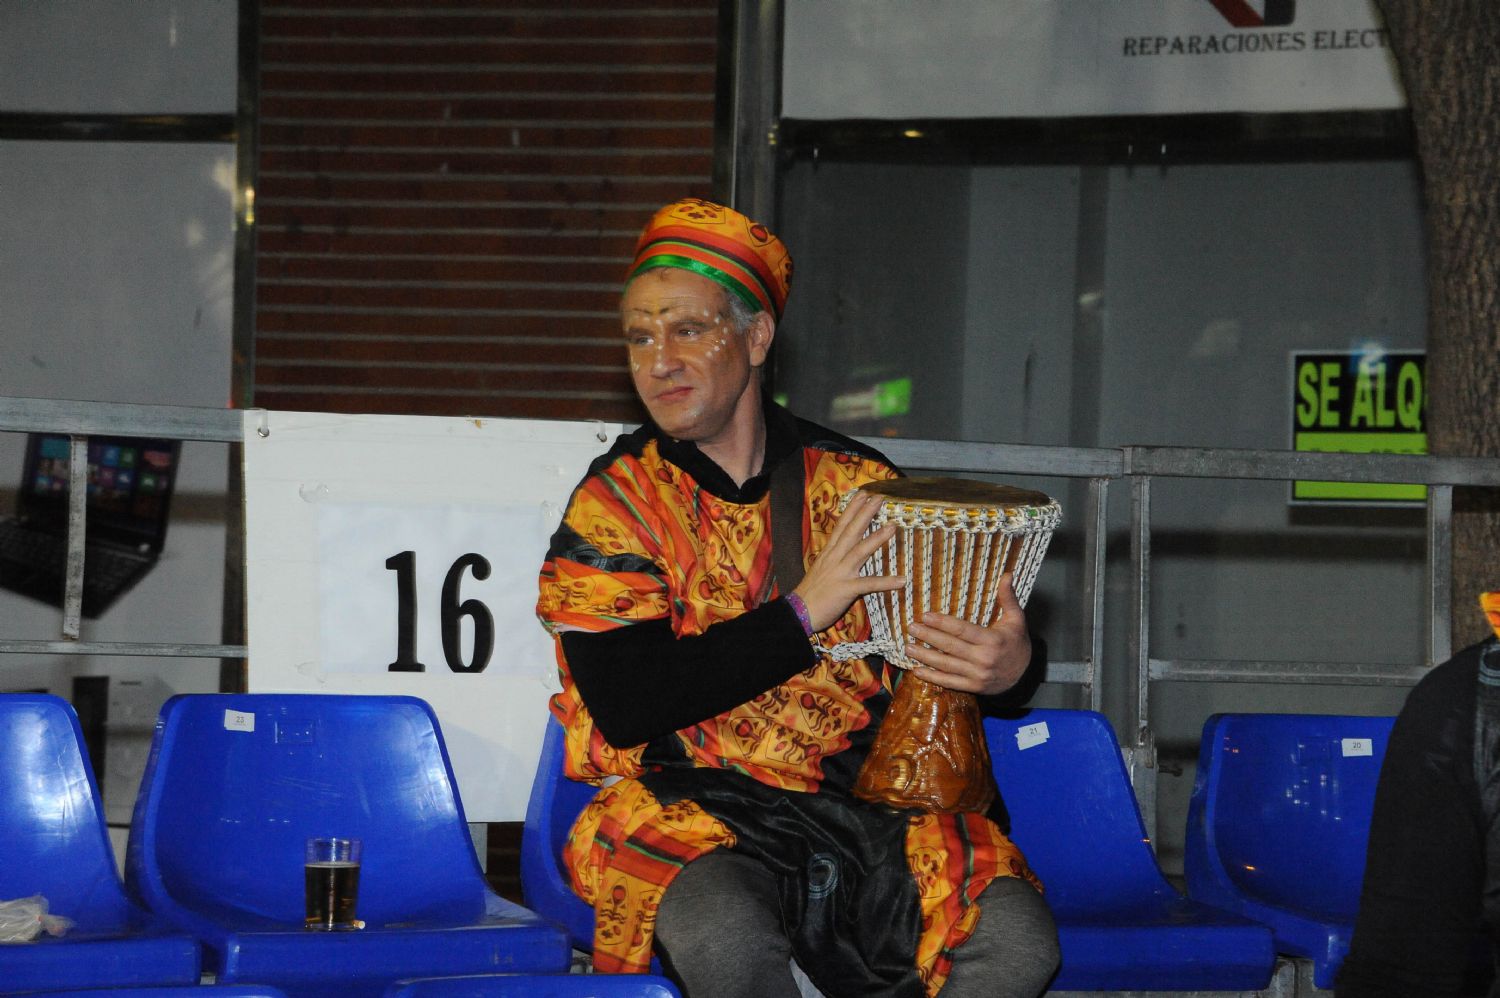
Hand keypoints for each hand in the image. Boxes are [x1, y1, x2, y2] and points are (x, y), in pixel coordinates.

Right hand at [792, 491, 906, 632]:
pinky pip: (868, 585)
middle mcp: (834, 558)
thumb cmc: (810, 592)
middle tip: (879, 498)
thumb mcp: (821, 569)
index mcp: (829, 552)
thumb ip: (834, 558)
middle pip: (851, 531)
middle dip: (865, 513)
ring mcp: (840, 572)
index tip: (863, 494)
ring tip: (893, 527)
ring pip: (860, 551)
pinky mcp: (845, 589)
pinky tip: (901, 580)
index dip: (853, 509)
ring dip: (877, 539)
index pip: (842, 526)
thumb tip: (845, 550)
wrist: (798, 611)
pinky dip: (885, 582)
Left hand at [903, 573, 1029, 695]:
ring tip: (908, 648)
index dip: (942, 623)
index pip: (962, 630)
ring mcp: (978, 675)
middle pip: (951, 647)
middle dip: (928, 637)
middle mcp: (984, 659)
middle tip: (911, 628)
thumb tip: (1007, 574)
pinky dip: (932, 677)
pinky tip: (917, 670)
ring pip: (947, 665)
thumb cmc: (1017, 642)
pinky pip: (949, 682)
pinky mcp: (973, 687)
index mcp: (993, 640)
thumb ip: (1008, 597)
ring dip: (925, 657)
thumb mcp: (1017, 619)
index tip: (925, 616)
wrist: (1025, 675)